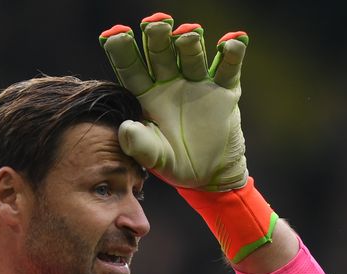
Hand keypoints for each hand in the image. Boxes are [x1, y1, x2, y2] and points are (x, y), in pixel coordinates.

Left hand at [99, 13, 249, 191]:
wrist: (210, 175)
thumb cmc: (174, 163)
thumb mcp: (155, 158)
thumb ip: (139, 144)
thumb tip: (126, 127)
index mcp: (145, 95)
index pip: (131, 68)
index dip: (123, 51)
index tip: (114, 35)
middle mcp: (169, 82)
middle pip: (161, 53)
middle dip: (157, 37)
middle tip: (154, 25)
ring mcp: (197, 84)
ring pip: (192, 56)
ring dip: (190, 43)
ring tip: (188, 34)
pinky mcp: (224, 91)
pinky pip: (228, 69)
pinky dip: (232, 54)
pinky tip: (231, 42)